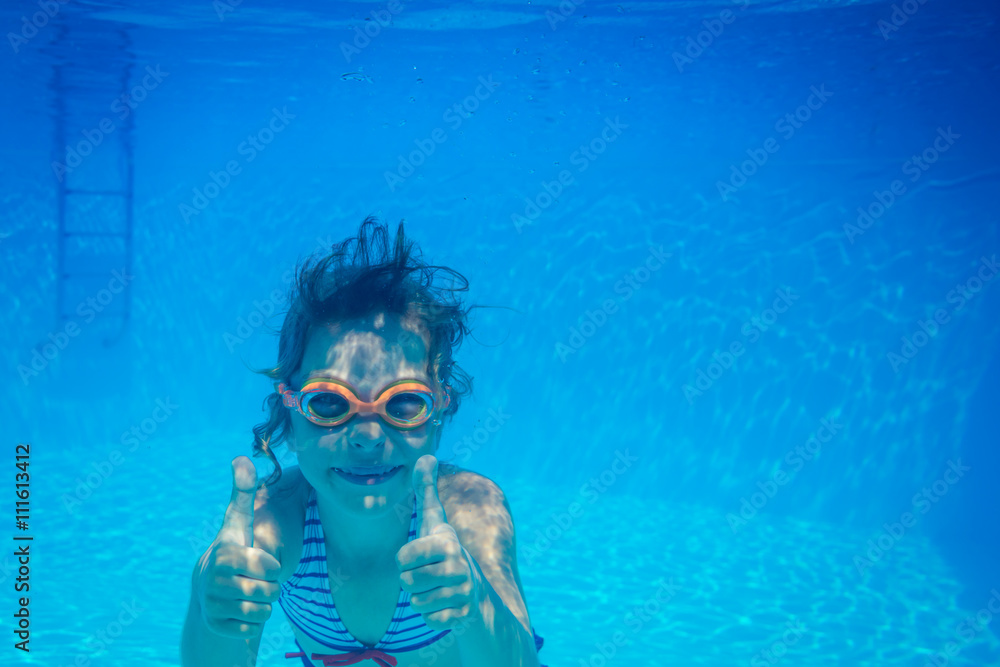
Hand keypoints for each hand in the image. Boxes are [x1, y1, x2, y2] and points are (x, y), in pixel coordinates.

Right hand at [195, 456, 280, 637]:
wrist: (209, 589)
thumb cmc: (234, 549)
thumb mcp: (239, 521)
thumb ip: (242, 492)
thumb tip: (240, 457)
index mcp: (225, 553)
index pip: (267, 565)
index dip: (273, 566)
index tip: (260, 561)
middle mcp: (214, 580)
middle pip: (269, 590)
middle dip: (271, 587)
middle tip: (256, 579)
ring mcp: (213, 604)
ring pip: (262, 611)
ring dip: (264, 605)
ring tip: (250, 593)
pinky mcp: (215, 626)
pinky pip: (252, 629)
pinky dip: (253, 623)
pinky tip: (241, 610)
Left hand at [396, 455, 484, 629]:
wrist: (475, 590)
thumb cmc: (444, 552)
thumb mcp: (433, 521)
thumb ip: (426, 490)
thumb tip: (425, 456)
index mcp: (446, 542)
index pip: (402, 559)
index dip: (405, 561)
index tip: (420, 557)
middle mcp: (458, 565)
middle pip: (406, 582)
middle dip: (412, 582)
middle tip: (429, 576)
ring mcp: (463, 591)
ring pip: (416, 603)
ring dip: (422, 600)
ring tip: (437, 589)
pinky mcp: (463, 615)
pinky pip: (430, 621)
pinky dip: (433, 617)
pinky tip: (445, 606)